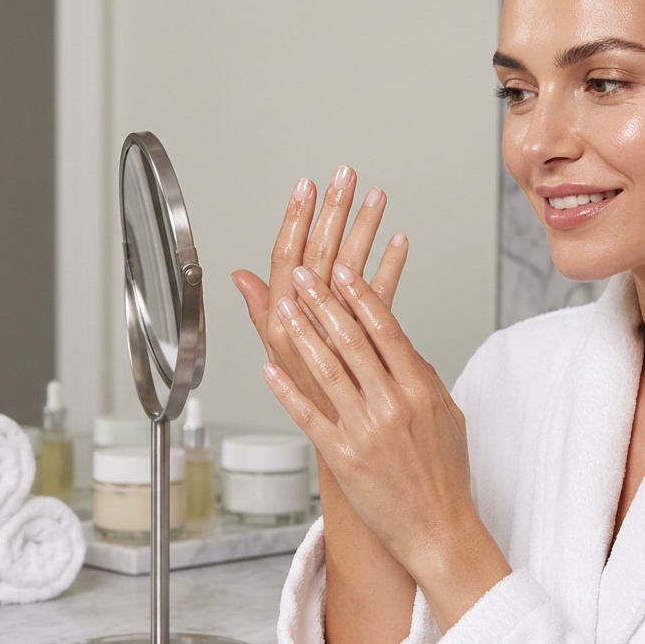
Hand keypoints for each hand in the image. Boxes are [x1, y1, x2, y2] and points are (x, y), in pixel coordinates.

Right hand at [231, 166, 407, 421]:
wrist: (362, 468)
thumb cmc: (328, 416)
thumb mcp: (286, 360)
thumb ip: (267, 314)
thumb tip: (243, 276)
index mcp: (285, 331)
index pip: (286, 261)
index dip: (295, 221)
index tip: (305, 187)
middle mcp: (315, 335)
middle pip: (321, 259)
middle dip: (333, 213)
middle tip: (342, 175)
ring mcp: (348, 346)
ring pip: (354, 274)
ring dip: (365, 231)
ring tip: (376, 196)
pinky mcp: (381, 356)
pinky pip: (387, 305)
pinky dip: (393, 269)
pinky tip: (401, 241)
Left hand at [261, 262, 510, 630]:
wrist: (439, 529)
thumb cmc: (445, 475)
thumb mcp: (448, 415)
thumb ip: (423, 375)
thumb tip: (401, 342)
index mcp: (420, 390)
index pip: (385, 329)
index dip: (359, 295)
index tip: (342, 270)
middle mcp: (392, 405)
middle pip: (351, 341)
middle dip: (322, 302)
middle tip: (302, 274)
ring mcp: (365, 430)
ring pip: (326, 370)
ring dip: (300, 335)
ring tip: (283, 308)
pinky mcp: (342, 456)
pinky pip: (308, 415)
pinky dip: (286, 390)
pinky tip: (269, 370)